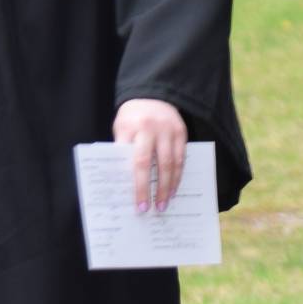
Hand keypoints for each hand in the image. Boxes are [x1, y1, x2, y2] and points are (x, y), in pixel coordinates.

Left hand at [114, 97, 189, 212]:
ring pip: (170, 162)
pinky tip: (174, 188)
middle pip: (151, 163)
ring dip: (169, 185)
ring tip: (165, 203)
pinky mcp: (181, 131)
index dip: (137, 184)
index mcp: (131, 128)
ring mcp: (168, 129)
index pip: (133, 160)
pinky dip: (178, 175)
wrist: (151, 95)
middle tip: (152, 209)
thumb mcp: (121, 130)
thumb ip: (124, 151)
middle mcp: (150, 128)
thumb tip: (126, 184)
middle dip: (152, 188)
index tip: (138, 204)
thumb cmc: (131, 118)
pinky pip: (181, 157)